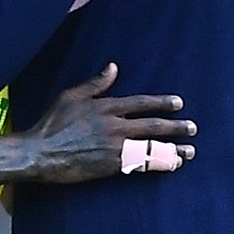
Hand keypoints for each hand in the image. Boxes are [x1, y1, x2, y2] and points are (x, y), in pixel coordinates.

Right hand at [25, 63, 195, 183]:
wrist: (41, 153)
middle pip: (153, 125)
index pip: (142, 103)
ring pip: (152, 147)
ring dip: (173, 148)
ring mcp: (115, 147)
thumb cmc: (52, 123)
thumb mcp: (71, 96)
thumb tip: (113, 67)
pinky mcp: (112, 166)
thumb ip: (96, 83)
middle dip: (176, 127)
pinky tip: (171, 165)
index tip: (179, 103)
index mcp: (106, 107)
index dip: (162, 103)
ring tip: (190, 151)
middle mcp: (115, 126)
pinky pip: (142, 164)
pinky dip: (159, 164)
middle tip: (193, 128)